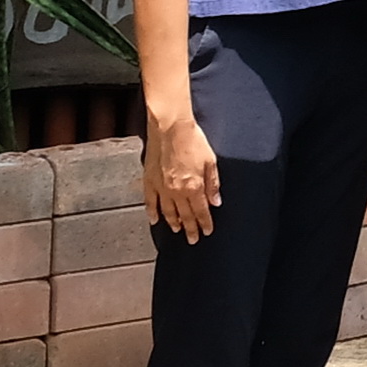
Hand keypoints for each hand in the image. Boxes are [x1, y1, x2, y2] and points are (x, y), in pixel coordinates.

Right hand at [145, 110, 221, 243]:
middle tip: (193, 239)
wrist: (170, 128)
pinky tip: (154, 220)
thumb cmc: (193, 140)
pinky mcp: (149, 180)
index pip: (201, 211)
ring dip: (173, 223)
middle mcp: (177, 191)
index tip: (207, 231)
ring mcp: (161, 187)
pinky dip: (152, 212)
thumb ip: (213, 184)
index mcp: (194, 186)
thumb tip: (216, 202)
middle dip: (190, 229)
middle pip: (185, 215)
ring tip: (177, 230)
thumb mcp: (211, 161)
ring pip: (168, 211)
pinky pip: (150, 201)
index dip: (204, 223)